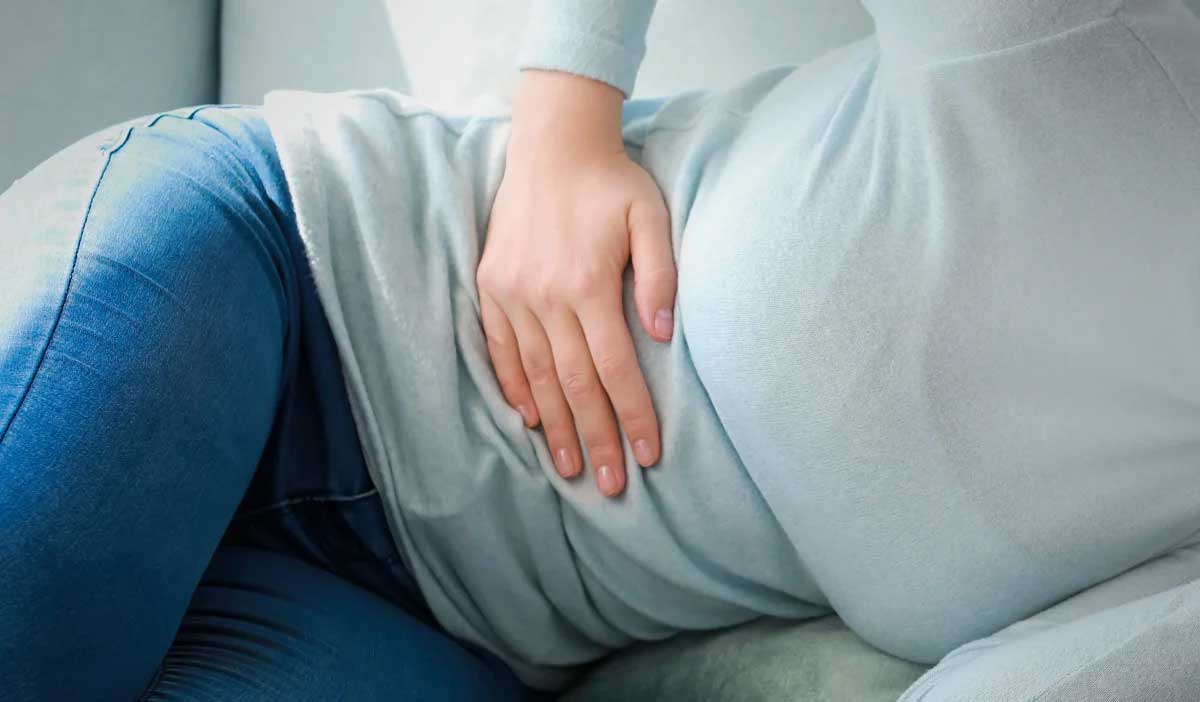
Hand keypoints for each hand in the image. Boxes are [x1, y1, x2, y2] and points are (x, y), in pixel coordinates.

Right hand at [476, 70, 675, 497]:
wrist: (551, 144)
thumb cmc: (611, 182)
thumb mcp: (650, 215)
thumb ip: (661, 273)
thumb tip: (663, 333)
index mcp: (589, 284)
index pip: (616, 367)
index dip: (633, 415)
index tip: (648, 456)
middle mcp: (546, 296)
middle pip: (575, 384)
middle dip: (596, 438)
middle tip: (610, 486)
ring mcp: (513, 294)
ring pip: (536, 376)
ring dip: (555, 427)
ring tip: (569, 469)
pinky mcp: (491, 287)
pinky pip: (501, 349)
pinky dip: (514, 387)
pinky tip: (530, 420)